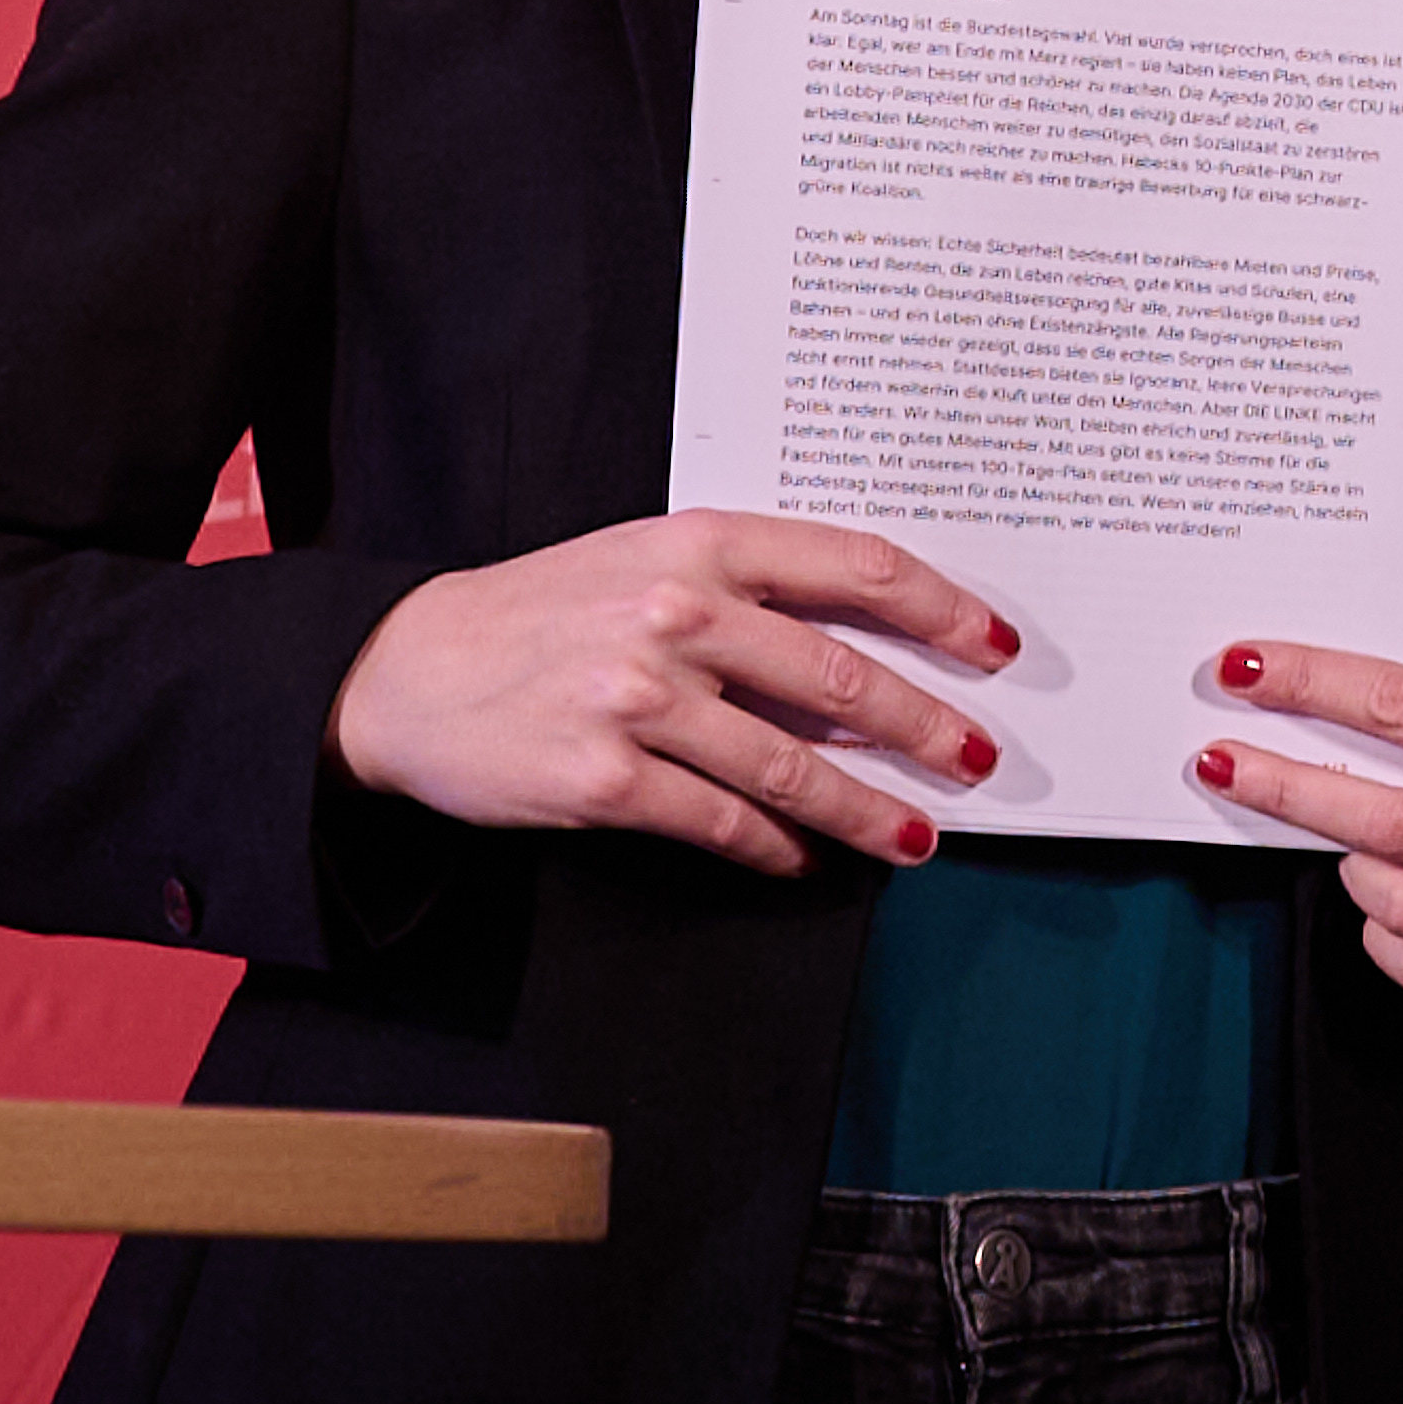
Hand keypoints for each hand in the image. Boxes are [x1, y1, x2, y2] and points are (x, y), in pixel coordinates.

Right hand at [327, 512, 1013, 876]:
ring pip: (792, 765)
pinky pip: (721, 822)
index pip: (856, 567)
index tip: (994, 647)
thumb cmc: (543, 613)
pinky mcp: (604, 778)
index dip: (941, 609)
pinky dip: (775, 849)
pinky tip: (804, 859)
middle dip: (925, 729)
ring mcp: (641, 698)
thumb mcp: (644, 563)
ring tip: (914, 837)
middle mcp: (678, 613)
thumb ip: (747, 592)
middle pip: (843, 676)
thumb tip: (867, 655)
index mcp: (700, 543)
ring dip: (865, 809)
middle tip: (975, 763)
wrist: (408, 670)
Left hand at [1188, 643, 1402, 1017]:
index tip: (1250, 671)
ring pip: (1400, 903)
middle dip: (1288, 786)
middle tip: (1224, 766)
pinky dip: (1386, 945)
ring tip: (1346, 852)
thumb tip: (1350, 723)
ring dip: (1350, 874)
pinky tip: (1382, 919)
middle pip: (1386, 814)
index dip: (1316, 685)